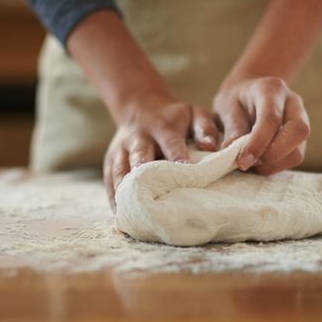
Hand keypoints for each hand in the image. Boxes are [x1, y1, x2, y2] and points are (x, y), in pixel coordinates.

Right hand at [104, 99, 219, 208]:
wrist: (140, 107)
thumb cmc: (175, 118)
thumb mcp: (194, 114)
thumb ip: (205, 128)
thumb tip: (212, 147)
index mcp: (163, 127)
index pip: (171, 144)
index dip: (178, 159)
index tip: (185, 177)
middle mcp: (139, 137)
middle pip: (140, 157)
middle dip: (145, 177)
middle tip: (153, 200)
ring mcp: (121, 148)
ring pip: (121, 170)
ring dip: (126, 190)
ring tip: (134, 213)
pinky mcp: (111, 158)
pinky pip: (110, 178)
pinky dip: (113, 197)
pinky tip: (120, 214)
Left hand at [212, 76, 310, 174]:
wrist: (247, 95)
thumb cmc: (235, 101)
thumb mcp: (226, 108)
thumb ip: (232, 129)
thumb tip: (232, 153)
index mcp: (271, 90)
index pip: (271, 118)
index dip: (258, 143)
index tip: (242, 161)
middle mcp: (293, 102)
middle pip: (298, 131)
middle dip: (274, 154)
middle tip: (248, 163)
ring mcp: (301, 120)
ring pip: (298, 150)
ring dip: (273, 164)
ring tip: (251, 162)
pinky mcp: (300, 139)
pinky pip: (294, 157)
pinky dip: (275, 166)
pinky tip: (259, 162)